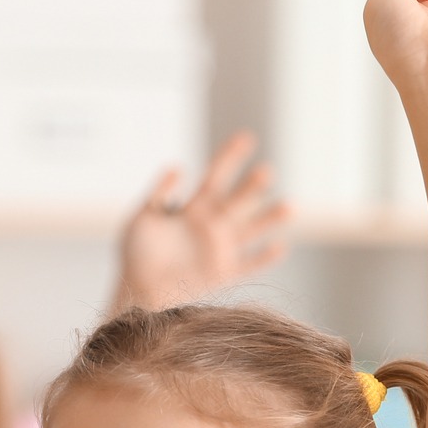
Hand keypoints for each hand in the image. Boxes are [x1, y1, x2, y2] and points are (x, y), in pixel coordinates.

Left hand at [116, 132, 289, 311]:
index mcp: (195, 207)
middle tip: (266, 172)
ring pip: (252, 228)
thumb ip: (159, 192)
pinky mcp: (224, 273)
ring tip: (290, 206)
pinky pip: (249, 264)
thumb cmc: (137, 253)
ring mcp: (221, 248)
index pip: (217, 176)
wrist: (138, 289)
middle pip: (238, 200)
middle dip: (252, 186)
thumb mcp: (142, 216)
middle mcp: (213, 224)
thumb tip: (178, 166)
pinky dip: (264, 257)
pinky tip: (280, 247)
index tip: (247, 137)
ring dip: (270, 218)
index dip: (231, 156)